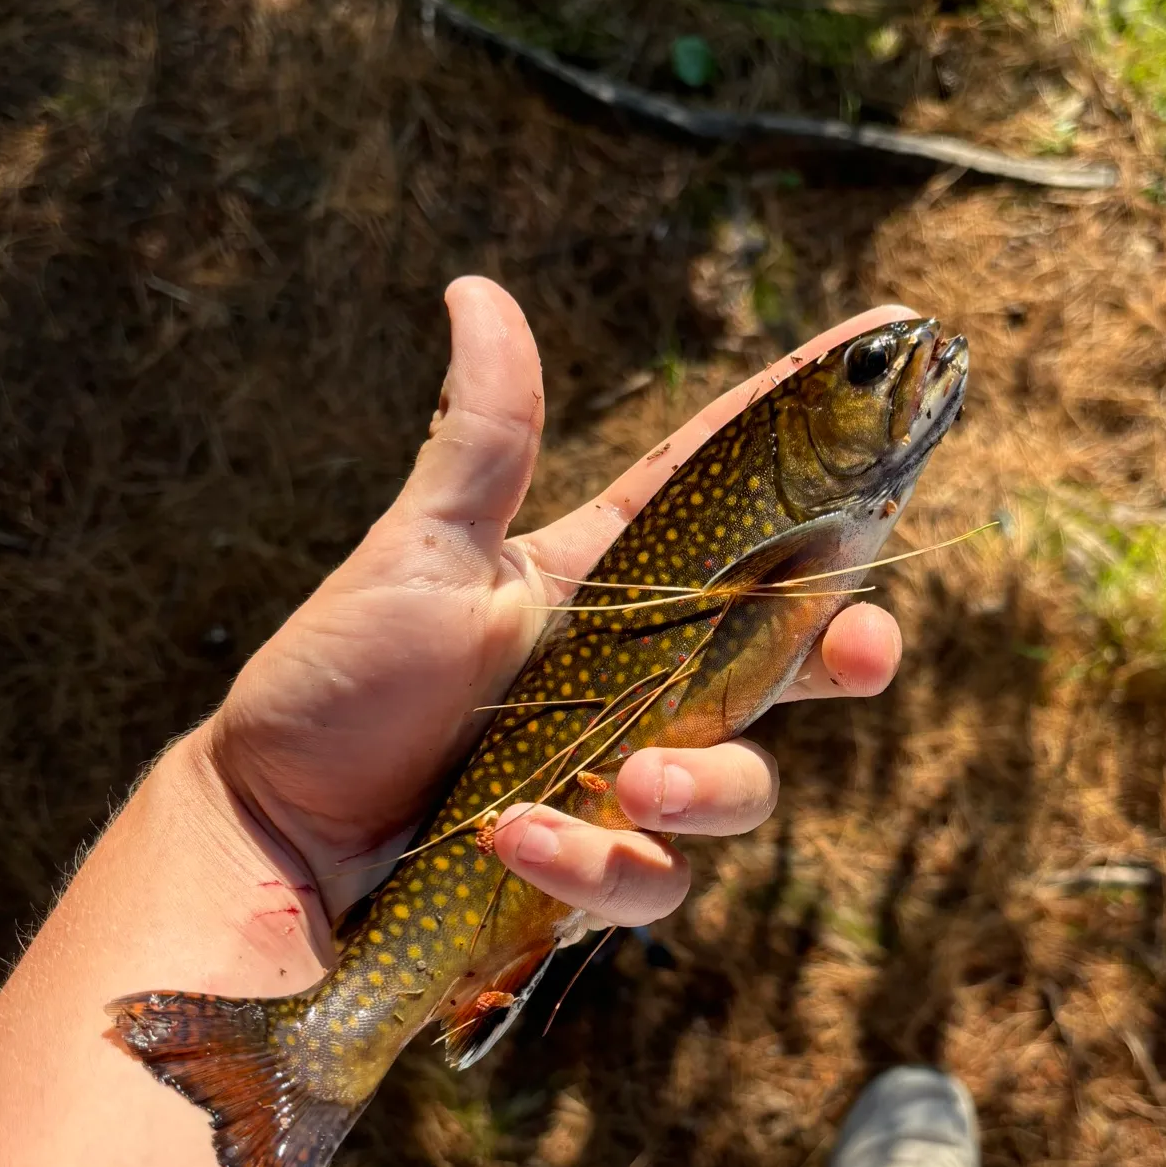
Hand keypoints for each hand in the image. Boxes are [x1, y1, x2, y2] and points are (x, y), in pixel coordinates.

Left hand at [207, 278, 906, 931]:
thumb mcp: (418, 555)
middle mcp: (641, 677)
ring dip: (712, 786)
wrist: (274, 832)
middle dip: (850, 645)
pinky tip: (519, 842)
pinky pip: (650, 877)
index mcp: (611, 583)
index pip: (730, 491)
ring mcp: (627, 774)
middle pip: (789, 651)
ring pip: (743, 782)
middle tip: (864, 647)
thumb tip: (476, 289)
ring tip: (640, 783)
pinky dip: (597, 862)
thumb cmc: (337, 683)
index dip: (808, 423)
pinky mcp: (596, 863)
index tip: (890, 338)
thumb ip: (483, 441)